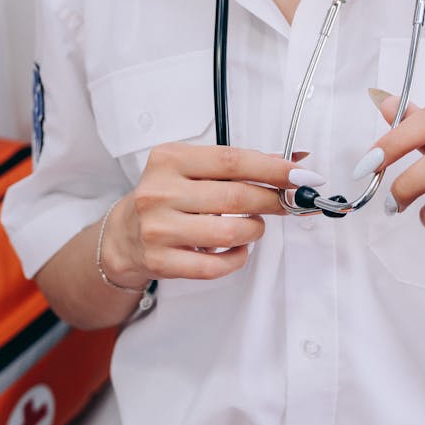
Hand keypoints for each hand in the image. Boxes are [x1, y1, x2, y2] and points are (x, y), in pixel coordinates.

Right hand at [101, 144, 322, 284]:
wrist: (123, 236)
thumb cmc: (166, 196)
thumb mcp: (193, 168)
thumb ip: (238, 165)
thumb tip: (292, 161)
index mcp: (170, 159)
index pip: (232, 161)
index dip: (273, 168)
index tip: (302, 175)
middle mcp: (160, 191)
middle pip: (235, 197)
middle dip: (272, 200)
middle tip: (288, 202)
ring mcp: (158, 228)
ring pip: (228, 233)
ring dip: (254, 230)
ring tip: (254, 226)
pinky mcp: (160, 261)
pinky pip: (214, 266)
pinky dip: (237, 258)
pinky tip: (237, 249)